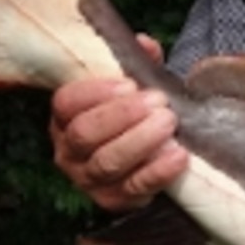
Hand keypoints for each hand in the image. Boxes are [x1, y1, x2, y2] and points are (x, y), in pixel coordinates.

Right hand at [48, 35, 188, 211]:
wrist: (151, 151)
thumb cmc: (136, 111)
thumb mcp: (135, 83)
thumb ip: (138, 62)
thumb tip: (145, 44)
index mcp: (66, 116)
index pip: (67, 103)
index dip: (96, 92)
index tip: (130, 83)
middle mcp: (69, 150)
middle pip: (86, 134)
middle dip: (123, 116)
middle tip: (158, 102)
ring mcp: (89, 179)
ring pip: (107, 163)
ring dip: (140, 141)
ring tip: (168, 122)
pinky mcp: (115, 200)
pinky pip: (134, 189)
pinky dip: (157, 172)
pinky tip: (178, 155)